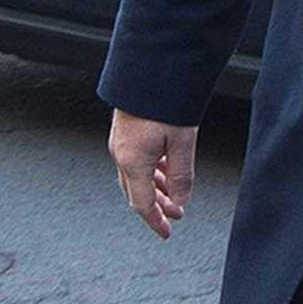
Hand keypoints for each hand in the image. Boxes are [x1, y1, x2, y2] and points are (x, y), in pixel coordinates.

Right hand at [109, 110, 198, 239]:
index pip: (142, 204)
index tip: (167, 232)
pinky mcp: (124, 132)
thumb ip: (182, 174)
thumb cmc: (165, 101)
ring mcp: (120, 143)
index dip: (155, 221)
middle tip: (175, 216)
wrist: (149, 70)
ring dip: (155, 189)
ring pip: (136, 177)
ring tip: (173, 197)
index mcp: (132, 161)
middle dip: (157, 207)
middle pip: (137, 193)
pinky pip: (136, 161)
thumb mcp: (182, 140)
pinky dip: (151, 172)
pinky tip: (164, 172)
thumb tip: (182, 200)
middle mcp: (121, 155)